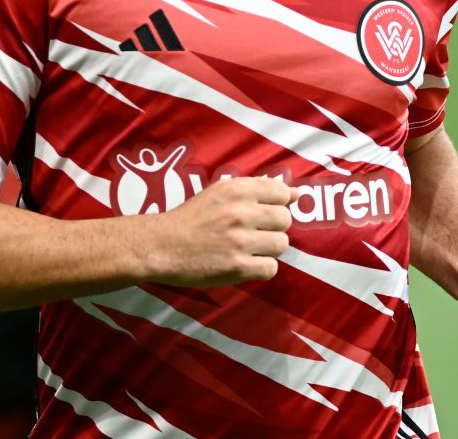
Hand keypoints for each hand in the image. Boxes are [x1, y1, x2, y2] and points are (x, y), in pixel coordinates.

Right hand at [149, 177, 298, 286]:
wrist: (163, 245)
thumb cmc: (191, 217)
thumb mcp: (219, 192)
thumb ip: (255, 189)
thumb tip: (295, 193)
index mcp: (237, 190)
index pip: (282, 193)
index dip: (279, 204)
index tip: (268, 211)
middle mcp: (242, 212)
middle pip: (285, 220)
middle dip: (275, 227)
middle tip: (257, 232)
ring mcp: (241, 241)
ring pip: (282, 244)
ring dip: (270, 248)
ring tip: (251, 248)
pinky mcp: (238, 267)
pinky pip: (271, 268)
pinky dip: (262, 267)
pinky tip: (247, 263)